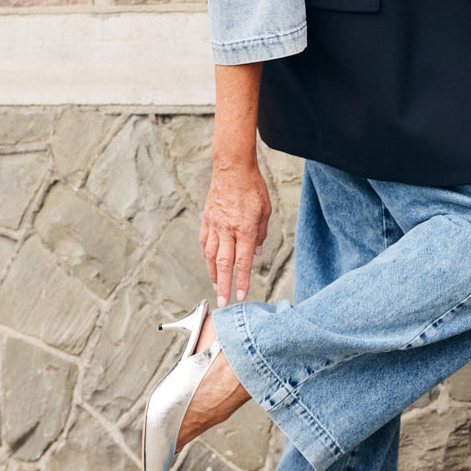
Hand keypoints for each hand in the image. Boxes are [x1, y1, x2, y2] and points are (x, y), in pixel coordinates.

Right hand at [200, 161, 271, 306]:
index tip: (240, 295)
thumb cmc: (253, 187)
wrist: (232, 168)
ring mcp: (215, 225)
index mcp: (246, 228)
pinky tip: (209, 264)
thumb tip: (257, 254)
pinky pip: (205, 242)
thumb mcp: (266, 210)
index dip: (241, 281)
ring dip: (213, 274)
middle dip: (223, 285)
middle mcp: (228, 229)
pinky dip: (207, 256)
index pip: (243, 262)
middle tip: (222, 302)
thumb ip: (262, 234)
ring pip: (211, 255)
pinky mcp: (207, 219)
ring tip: (216, 287)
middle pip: (225, 264)